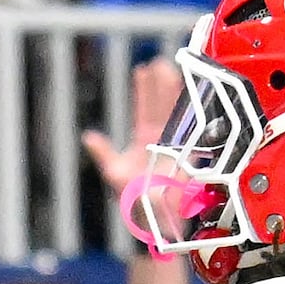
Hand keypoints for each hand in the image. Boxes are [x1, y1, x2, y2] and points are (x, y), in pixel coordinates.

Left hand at [81, 55, 182, 204]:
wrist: (156, 221)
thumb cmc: (137, 203)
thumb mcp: (115, 175)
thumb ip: (104, 154)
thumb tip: (89, 137)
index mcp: (145, 140)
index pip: (144, 109)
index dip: (143, 89)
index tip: (143, 69)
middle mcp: (162, 140)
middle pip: (162, 105)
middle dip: (161, 83)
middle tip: (161, 62)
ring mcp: (177, 146)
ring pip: (177, 113)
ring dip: (175, 93)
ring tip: (173, 71)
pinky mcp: (189, 155)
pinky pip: (192, 131)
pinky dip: (193, 115)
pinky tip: (195, 100)